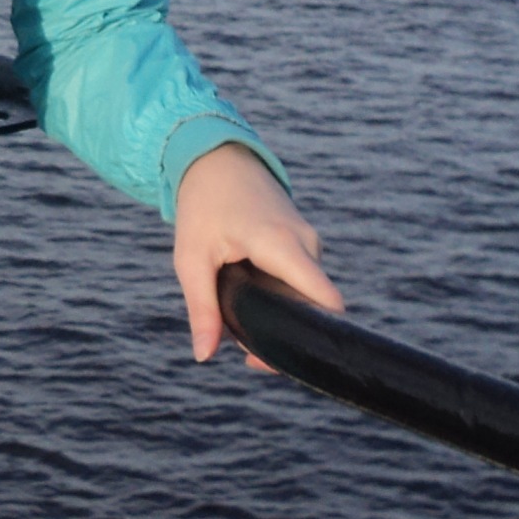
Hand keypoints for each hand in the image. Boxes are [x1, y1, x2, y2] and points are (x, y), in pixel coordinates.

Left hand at [173, 142, 343, 367]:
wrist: (217, 159)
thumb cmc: (203, 206)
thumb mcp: (191, 259)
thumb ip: (202, 309)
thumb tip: (204, 357)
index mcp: (283, 246)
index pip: (327, 301)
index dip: (315, 337)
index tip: (282, 358)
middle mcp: (307, 245)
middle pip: (314, 308)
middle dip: (285, 334)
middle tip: (244, 348)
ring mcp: (310, 244)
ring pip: (306, 297)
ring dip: (279, 315)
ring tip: (239, 316)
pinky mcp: (304, 245)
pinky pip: (301, 283)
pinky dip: (279, 298)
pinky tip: (249, 296)